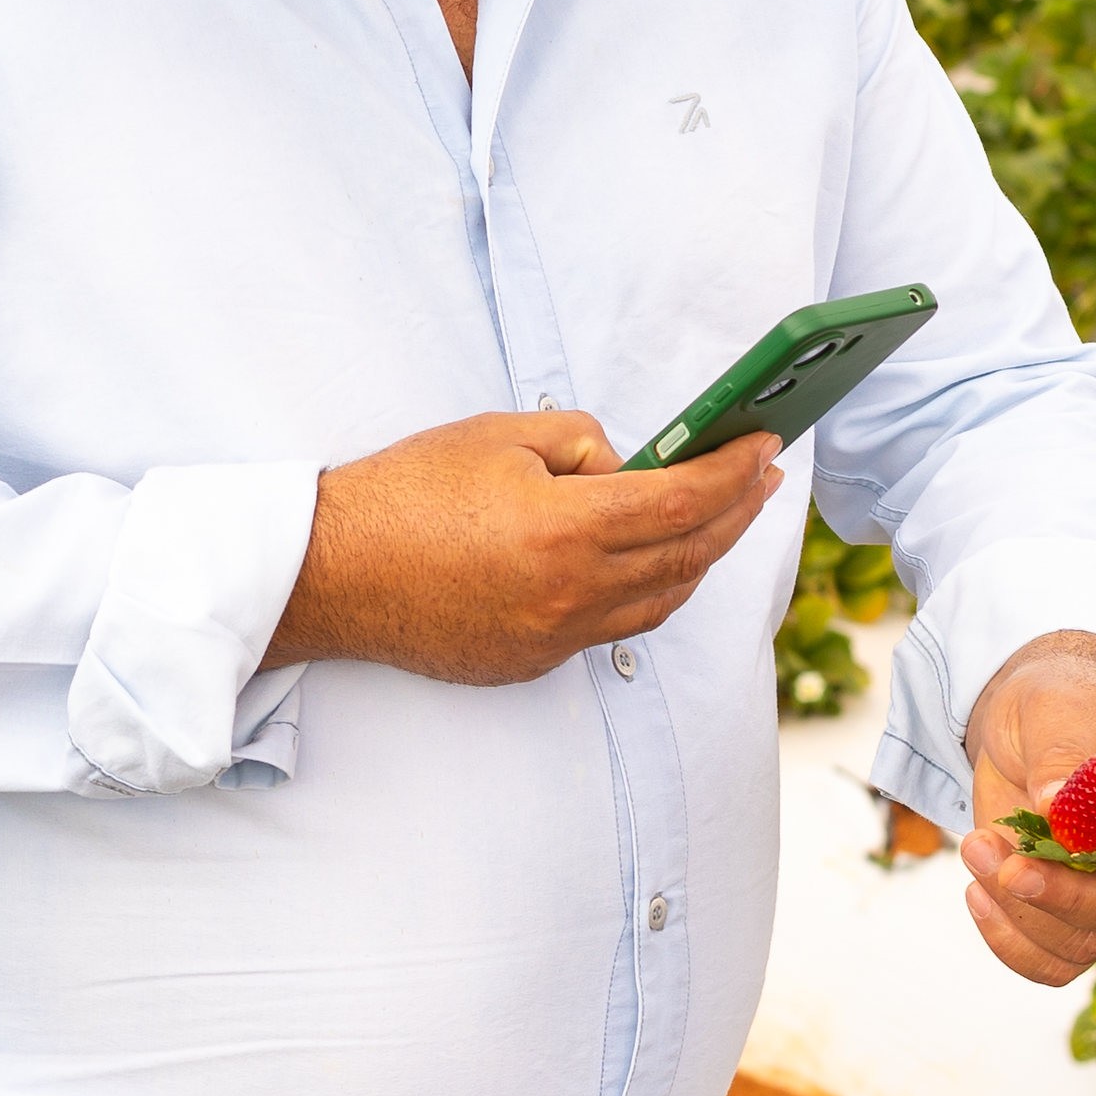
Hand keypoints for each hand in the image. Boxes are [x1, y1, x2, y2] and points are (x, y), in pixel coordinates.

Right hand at [265, 414, 783, 687]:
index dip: (733, 473)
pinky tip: (653, 564)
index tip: (763, 447)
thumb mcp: (499, 434)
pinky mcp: (531, 661)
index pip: (684, 502)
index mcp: (567, 531)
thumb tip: (628, 469)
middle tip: (760, 478)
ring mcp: (553, 638)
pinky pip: (612, 627)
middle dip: (735, 513)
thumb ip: (582, 443)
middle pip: (687, 557)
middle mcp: (571, 595)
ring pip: (661, 602)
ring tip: (720, 518)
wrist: (333, 572)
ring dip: (700, 559)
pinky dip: (647, 593)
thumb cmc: (406, 493)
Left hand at [954, 632, 1095, 988]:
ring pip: (1083, 942)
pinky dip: (1009, 942)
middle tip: (1011, 866)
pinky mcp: (1066, 918)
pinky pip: (1050, 962)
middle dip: (1067, 895)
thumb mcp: (1058, 705)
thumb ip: (1062, 750)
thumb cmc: (1059, 706)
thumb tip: (1052, 804)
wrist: (1027, 730)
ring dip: (1021, 910)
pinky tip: (978, 892)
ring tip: (976, 848)